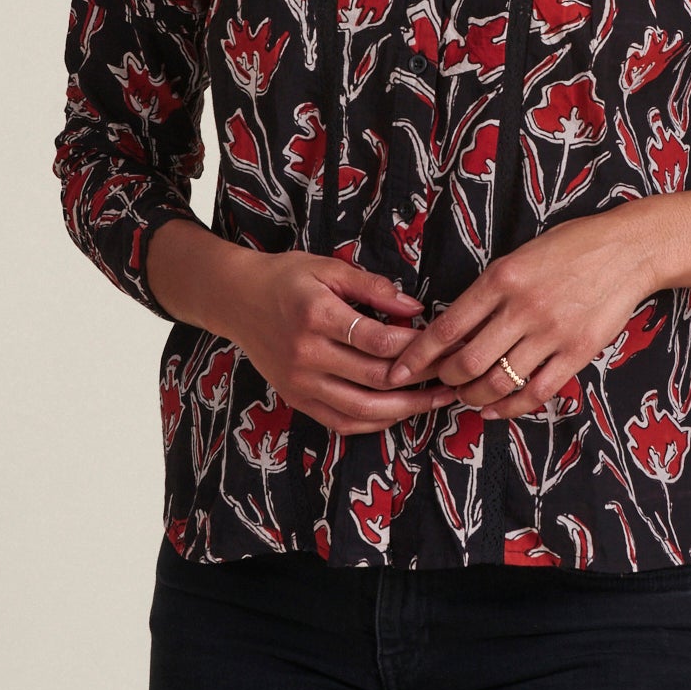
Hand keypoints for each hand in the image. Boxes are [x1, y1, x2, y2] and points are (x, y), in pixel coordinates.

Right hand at [224, 247, 460, 434]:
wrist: (236, 300)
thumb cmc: (286, 278)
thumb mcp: (328, 268)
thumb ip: (373, 287)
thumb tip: (415, 307)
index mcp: (317, 316)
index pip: (378, 340)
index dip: (417, 345)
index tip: (446, 341)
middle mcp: (307, 354)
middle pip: (376, 378)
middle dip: (422, 380)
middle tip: (454, 375)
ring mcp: (299, 382)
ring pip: (362, 408)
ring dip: (406, 409)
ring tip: (437, 401)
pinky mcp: (296, 398)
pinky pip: (341, 421)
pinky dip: (375, 422)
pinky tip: (400, 413)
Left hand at [382, 211, 658, 418]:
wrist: (627, 249)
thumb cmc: (570, 247)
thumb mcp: (519, 255)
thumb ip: (489, 290)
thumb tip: (453, 327)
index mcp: (502, 278)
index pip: (447, 327)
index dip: (417, 356)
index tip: (399, 371)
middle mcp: (523, 307)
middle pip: (467, 362)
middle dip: (445, 381)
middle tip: (440, 385)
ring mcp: (551, 332)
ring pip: (498, 382)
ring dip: (474, 397)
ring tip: (468, 397)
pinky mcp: (577, 352)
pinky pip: (536, 392)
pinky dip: (511, 407)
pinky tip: (498, 409)